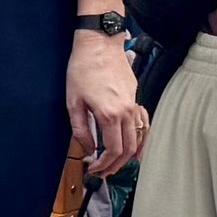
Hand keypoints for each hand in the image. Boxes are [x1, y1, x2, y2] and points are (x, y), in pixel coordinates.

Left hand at [65, 35, 143, 177]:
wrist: (99, 44)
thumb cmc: (82, 69)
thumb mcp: (73, 102)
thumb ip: (80, 130)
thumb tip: (89, 148)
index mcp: (109, 115)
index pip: (113, 151)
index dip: (104, 165)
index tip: (94, 170)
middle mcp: (126, 112)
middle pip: (129, 150)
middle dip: (117, 166)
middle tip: (104, 172)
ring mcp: (134, 105)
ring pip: (140, 138)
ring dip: (130, 155)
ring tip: (117, 164)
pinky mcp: (136, 98)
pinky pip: (144, 123)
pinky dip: (141, 138)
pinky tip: (135, 146)